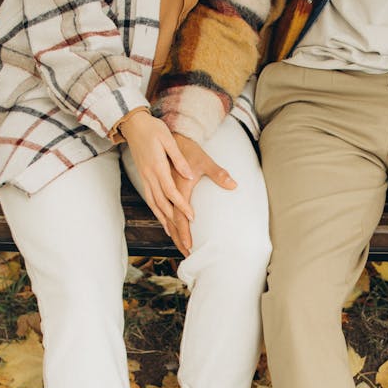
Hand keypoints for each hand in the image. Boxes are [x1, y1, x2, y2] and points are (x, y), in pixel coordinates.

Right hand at [120, 110, 195, 232]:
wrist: (134, 124)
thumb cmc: (154, 129)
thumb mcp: (168, 139)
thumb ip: (179, 159)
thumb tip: (190, 175)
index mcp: (157, 166)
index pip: (171, 192)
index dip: (181, 206)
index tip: (192, 218)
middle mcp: (149, 175)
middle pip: (161, 203)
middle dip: (173, 221)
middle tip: (183, 236)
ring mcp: (144, 177)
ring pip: (153, 203)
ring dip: (163, 219)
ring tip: (173, 234)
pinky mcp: (143, 176)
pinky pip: (149, 198)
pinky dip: (155, 210)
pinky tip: (162, 218)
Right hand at [168, 134, 236, 256]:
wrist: (161, 133)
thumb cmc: (184, 145)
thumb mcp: (203, 158)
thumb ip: (218, 173)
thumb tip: (233, 185)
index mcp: (175, 185)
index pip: (179, 214)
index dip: (184, 230)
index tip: (190, 244)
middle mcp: (164, 189)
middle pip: (170, 220)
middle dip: (179, 237)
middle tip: (187, 253)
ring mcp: (156, 188)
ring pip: (162, 215)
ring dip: (171, 231)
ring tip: (179, 246)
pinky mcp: (154, 185)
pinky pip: (158, 207)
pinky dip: (164, 220)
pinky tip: (169, 227)